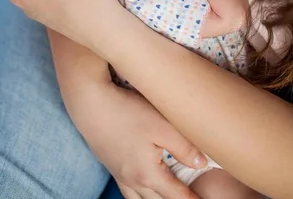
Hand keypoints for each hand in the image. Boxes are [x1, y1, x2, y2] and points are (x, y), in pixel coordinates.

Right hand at [71, 80, 204, 198]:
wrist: (90, 103)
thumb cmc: (126, 111)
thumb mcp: (162, 125)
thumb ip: (184, 147)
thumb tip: (202, 164)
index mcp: (147, 174)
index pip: (178, 196)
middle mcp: (132, 180)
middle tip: (190, 196)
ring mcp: (119, 174)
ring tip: (168, 195)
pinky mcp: (111, 164)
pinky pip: (129, 191)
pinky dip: (140, 195)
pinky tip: (145, 186)